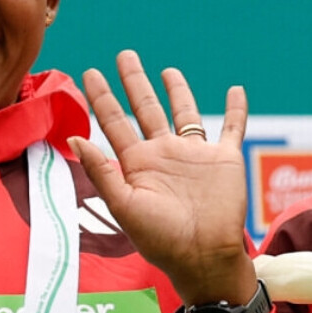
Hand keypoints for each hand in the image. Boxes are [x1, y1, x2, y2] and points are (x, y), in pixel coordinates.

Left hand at [70, 53, 256, 305]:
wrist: (204, 257)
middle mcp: (164, 154)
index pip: (114, 122)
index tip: (89, 73)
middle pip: (146, 107)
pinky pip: (232, 128)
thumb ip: (100, 171)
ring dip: (178, 91)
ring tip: (168, 71)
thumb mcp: (123, 206)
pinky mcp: (224, 160)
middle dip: (134, 82)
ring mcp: (195, 155)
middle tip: (124, 55)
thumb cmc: (161, 240)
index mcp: (137, 164)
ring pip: (185, 113)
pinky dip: (237, 109)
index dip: (101, 98)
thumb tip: (74, 138)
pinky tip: (236, 90)